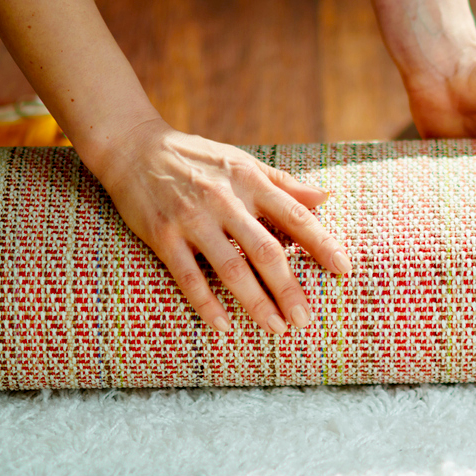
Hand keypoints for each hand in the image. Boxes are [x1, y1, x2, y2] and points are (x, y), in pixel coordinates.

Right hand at [92, 118, 349, 334]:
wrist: (133, 147)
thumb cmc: (197, 158)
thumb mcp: (242, 162)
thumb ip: (283, 183)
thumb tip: (325, 198)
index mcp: (250, 181)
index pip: (295, 215)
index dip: (321, 244)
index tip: (343, 270)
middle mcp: (225, 200)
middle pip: (266, 250)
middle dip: (289, 288)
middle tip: (305, 319)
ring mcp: (192, 218)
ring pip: (230, 268)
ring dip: (255, 302)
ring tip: (275, 328)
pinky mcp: (162, 235)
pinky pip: (189, 276)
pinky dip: (207, 304)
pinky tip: (225, 327)